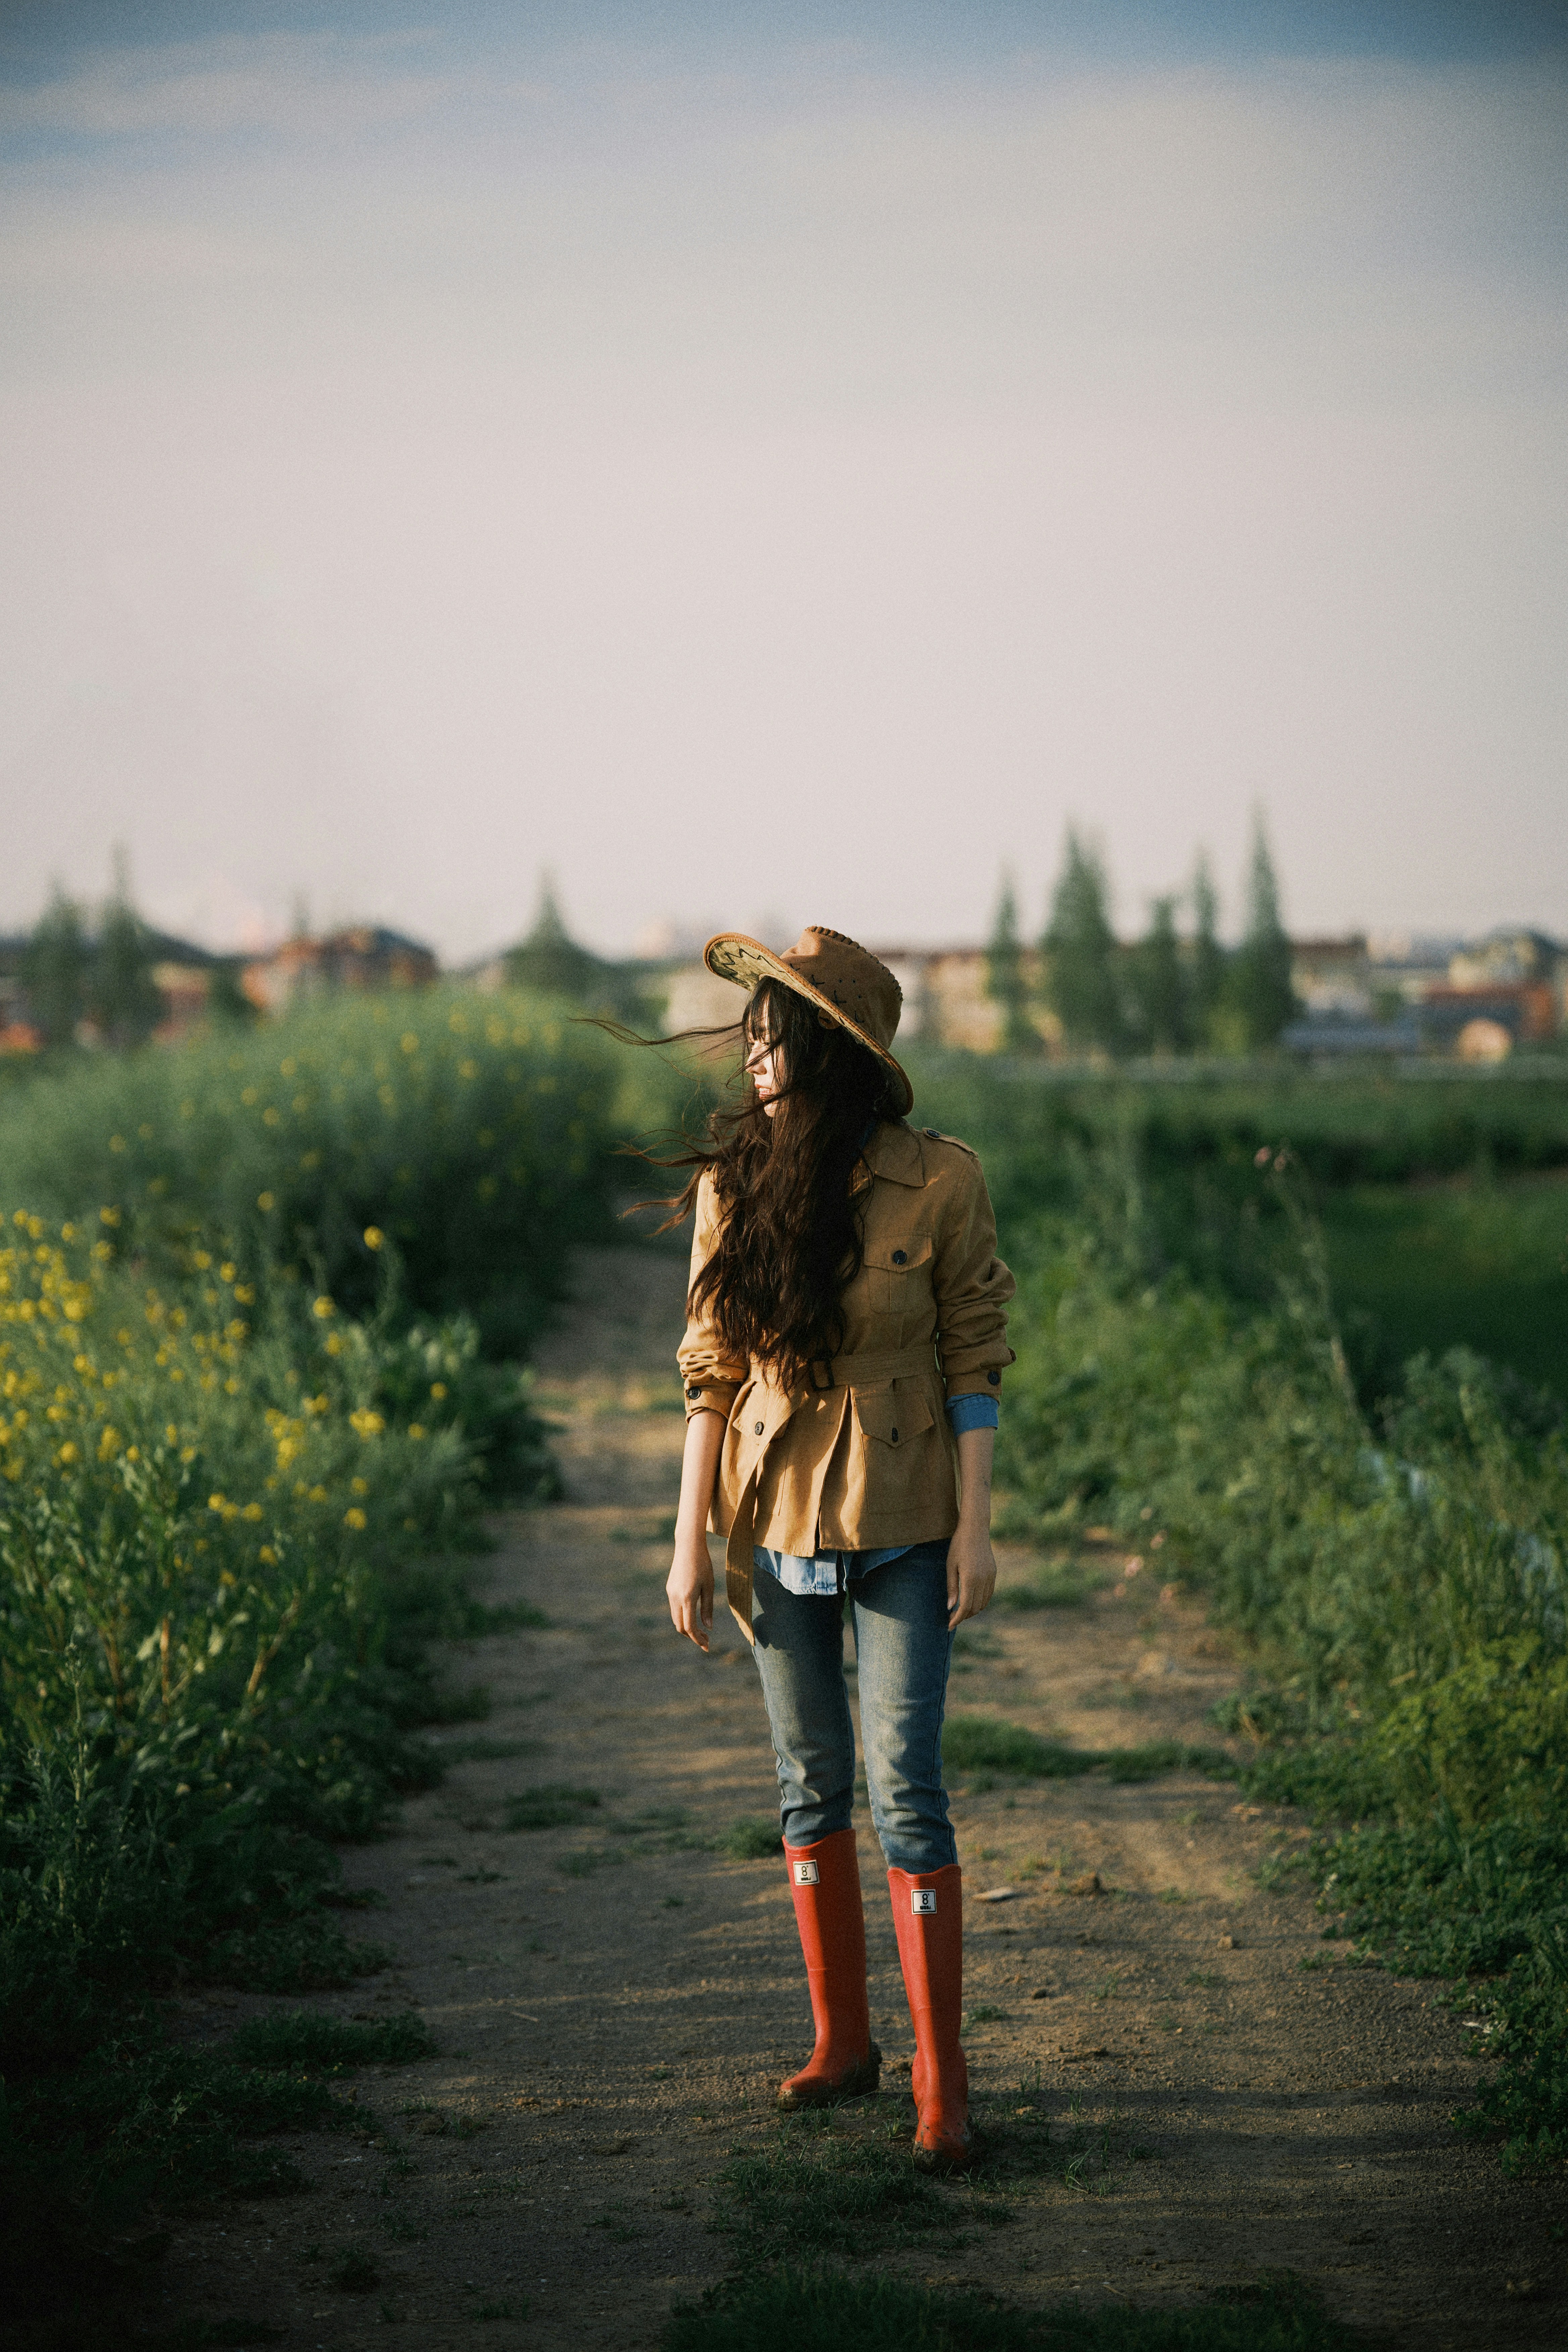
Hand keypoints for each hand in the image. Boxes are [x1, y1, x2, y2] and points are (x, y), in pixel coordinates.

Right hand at [667, 1531, 714, 1651]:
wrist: (688, 1546)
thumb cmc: (703, 1564)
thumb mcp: (709, 1586)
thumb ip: (707, 1608)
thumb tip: (708, 1627)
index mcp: (687, 1597)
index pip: (689, 1626)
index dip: (697, 1639)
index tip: (707, 1646)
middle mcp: (675, 1597)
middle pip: (680, 1626)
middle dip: (692, 1636)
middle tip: (706, 1640)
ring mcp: (670, 1593)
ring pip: (676, 1618)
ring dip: (687, 1627)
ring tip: (701, 1630)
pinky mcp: (669, 1589)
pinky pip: (675, 1608)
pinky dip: (683, 1617)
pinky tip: (693, 1615)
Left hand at [946, 1525, 995, 1629]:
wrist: (975, 1529)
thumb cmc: (958, 1546)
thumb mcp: (950, 1566)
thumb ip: (951, 1588)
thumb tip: (950, 1607)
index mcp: (970, 1579)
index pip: (965, 1607)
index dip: (957, 1618)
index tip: (949, 1625)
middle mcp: (983, 1580)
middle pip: (975, 1608)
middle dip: (964, 1616)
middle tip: (952, 1618)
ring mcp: (990, 1577)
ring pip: (983, 1603)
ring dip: (973, 1610)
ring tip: (961, 1611)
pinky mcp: (993, 1573)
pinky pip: (988, 1594)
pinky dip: (981, 1601)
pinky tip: (971, 1600)